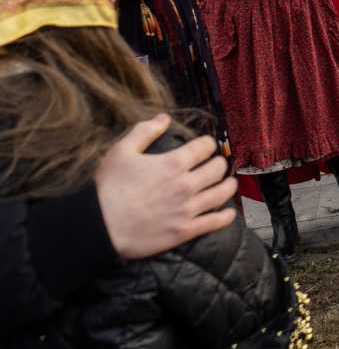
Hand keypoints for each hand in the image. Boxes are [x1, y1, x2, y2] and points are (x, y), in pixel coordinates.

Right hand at [95, 115, 236, 260]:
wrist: (98, 227)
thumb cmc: (108, 188)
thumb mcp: (121, 152)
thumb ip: (144, 131)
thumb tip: (164, 118)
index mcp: (173, 163)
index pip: (205, 146)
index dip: (207, 144)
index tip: (205, 146)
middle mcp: (186, 184)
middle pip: (218, 168)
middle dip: (219, 163)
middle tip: (216, 165)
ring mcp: (188, 208)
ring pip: (222, 193)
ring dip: (228, 186)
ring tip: (228, 183)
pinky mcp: (185, 230)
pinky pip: (215, 222)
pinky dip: (226, 216)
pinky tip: (228, 212)